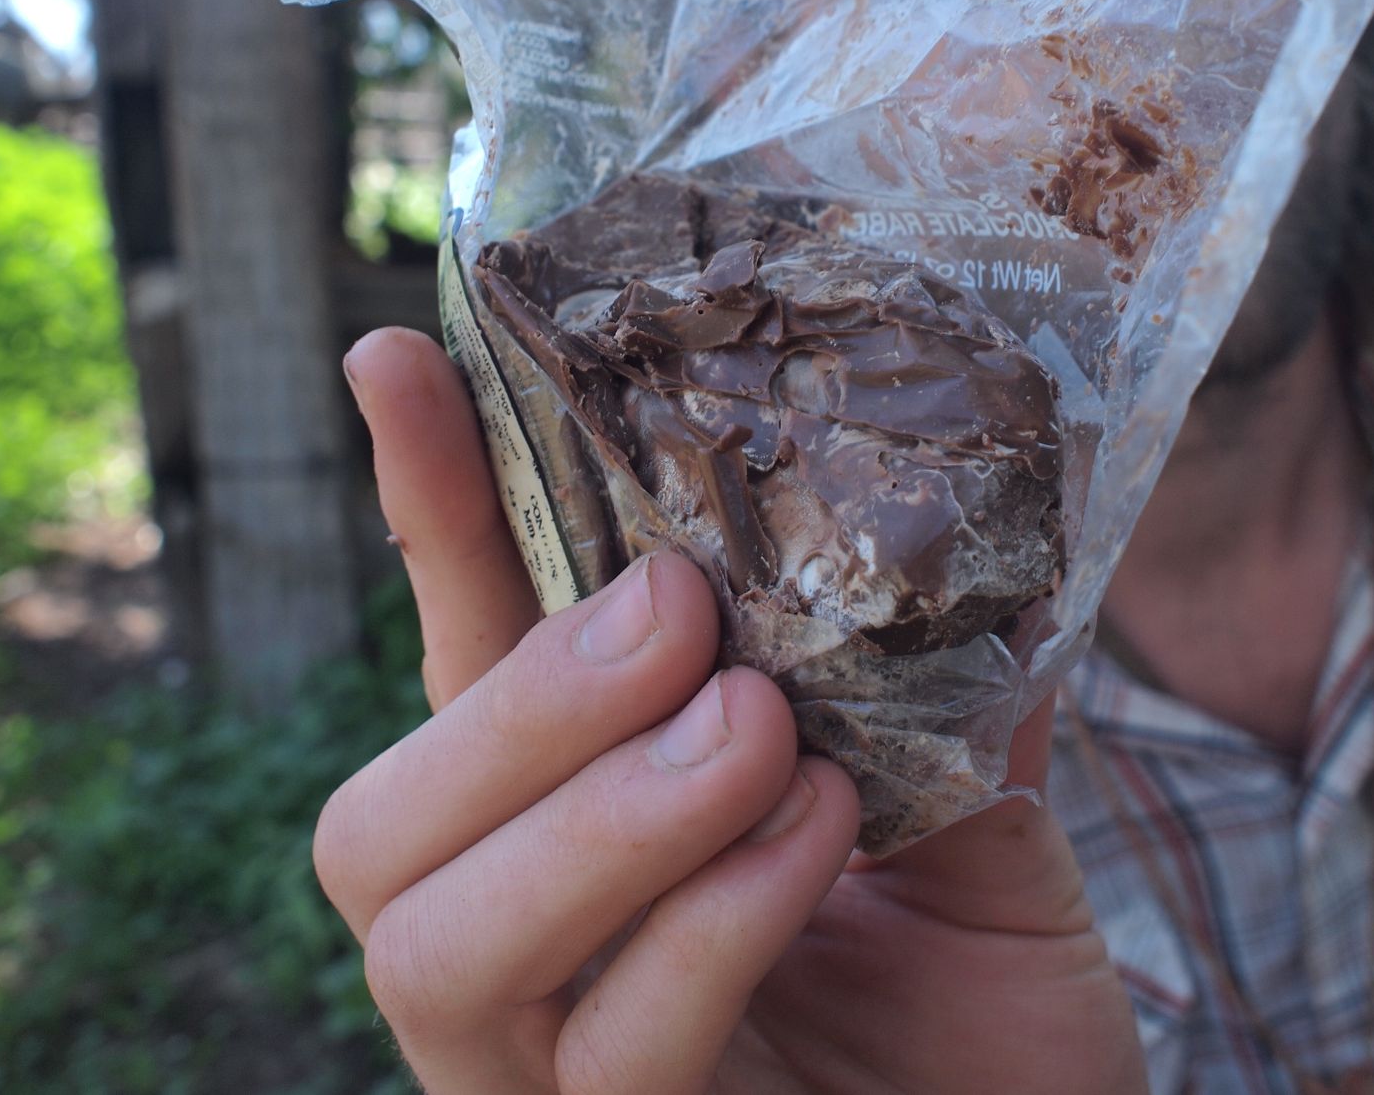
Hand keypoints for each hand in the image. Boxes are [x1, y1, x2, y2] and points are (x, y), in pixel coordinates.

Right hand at [316, 328, 1148, 1093]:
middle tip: (672, 612)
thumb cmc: (994, 1038)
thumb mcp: (979, 839)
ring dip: (599, 810)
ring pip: (439, 943)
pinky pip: (608, 1052)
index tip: (396, 352)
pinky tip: (818, 839)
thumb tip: (946, 528)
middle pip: (379, 826)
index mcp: (588, 836)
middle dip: (518, 699)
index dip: (426, 510)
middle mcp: (531, 957)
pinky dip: (712, 921)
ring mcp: (551, 1083)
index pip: (466, 656)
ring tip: (750, 729)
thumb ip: (936, 711)